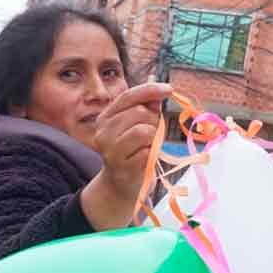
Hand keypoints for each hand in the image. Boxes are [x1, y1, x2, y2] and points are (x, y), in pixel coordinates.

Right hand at [81, 82, 170, 229]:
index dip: (150, 90)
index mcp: (106, 117)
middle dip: (154, 121)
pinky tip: (144, 160)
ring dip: (154, 138)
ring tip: (147, 147)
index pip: (128, 96)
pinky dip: (152, 154)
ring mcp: (111, 150)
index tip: (169, 89)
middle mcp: (103, 132)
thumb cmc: (132, 151)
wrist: (121, 184)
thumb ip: (146, 109)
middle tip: (152, 135)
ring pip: (145, 131)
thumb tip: (160, 91)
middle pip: (140, 113)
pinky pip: (148, 152)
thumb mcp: (136, 126)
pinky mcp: (122, 167)